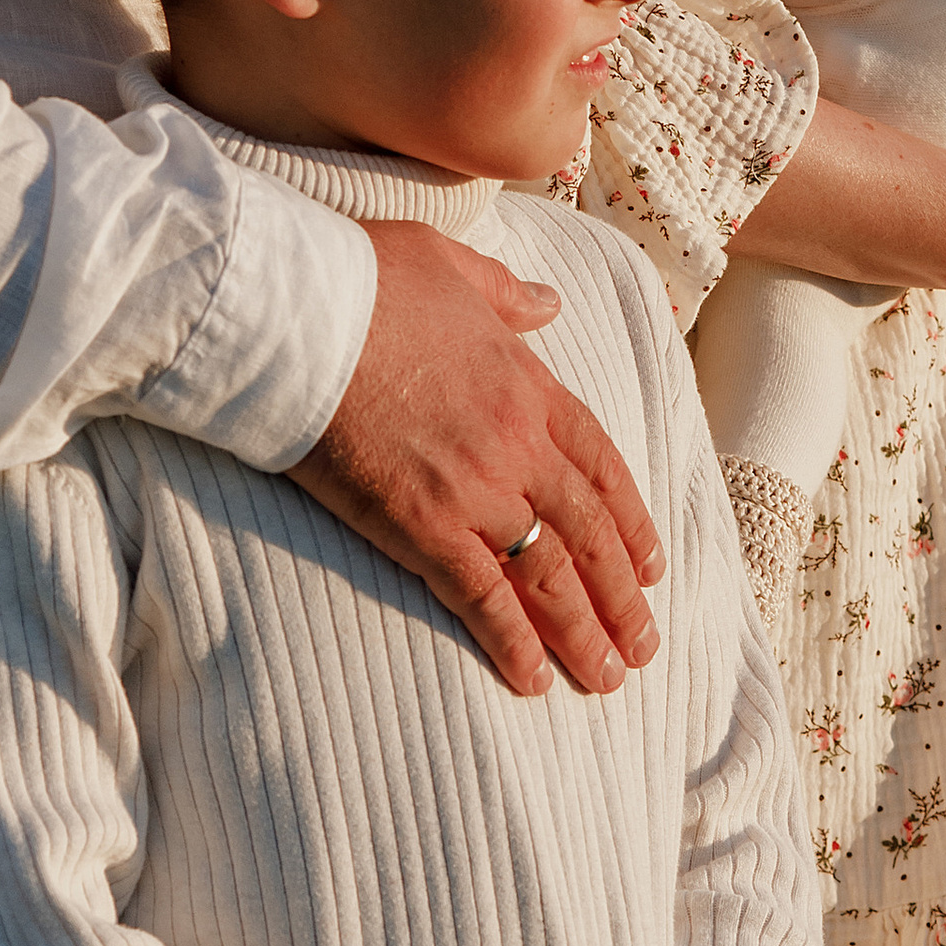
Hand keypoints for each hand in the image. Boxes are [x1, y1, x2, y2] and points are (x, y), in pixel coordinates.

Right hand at [291, 224, 662, 699]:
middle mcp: (516, 443)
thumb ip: (508, 294)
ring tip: (607, 678)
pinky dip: (512, 641)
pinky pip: (480, 595)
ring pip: (549, 573)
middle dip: (621, 597)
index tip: (650, 566)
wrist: (295, 313)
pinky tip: (532, 681)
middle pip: (589, 532)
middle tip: (643, 645)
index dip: (631, 522)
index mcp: (529, 384)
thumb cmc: (363, 280)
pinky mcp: (419, 524)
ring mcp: (473, 487)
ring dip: (584, 632)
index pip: (601, 466)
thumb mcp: (453, 265)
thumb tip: (548, 304)